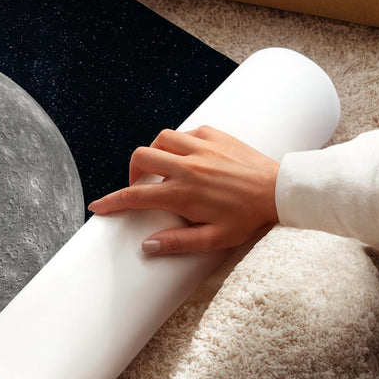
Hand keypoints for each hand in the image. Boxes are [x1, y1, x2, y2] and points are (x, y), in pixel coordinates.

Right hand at [87, 125, 278, 254]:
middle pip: (141, 158)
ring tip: (163, 168)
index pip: (135, 196)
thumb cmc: (249, 217)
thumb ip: (178, 243)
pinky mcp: (215, 135)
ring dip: (155, 153)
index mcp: (183, 193)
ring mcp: (201, 147)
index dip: (112, 202)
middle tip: (140, 186)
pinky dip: (180, 143)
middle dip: (132, 172)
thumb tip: (147, 246)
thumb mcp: (215, 239)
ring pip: (160, 139)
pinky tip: (188, 156)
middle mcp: (187, 166)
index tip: (98, 206)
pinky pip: (186, 132)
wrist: (280, 191)